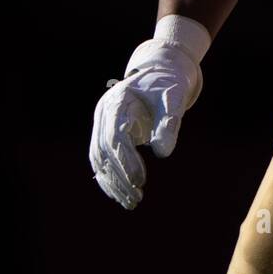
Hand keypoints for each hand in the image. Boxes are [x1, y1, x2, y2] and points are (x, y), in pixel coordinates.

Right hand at [90, 17, 208, 209]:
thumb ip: (168, 123)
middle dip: (119, 176)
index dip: (126, 160)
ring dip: (112, 182)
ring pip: (99, 158)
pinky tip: (122, 195)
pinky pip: (102, 159)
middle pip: (103, 150)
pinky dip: (110, 178)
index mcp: (117, 101)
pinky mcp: (105, 133)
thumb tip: (163, 153)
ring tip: (131, 202)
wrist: (160, 71)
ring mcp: (101, 123)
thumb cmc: (168, 84)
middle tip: (137, 197)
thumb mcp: (173, 98)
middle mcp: (104, 113)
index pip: (115, 136)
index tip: (140, 180)